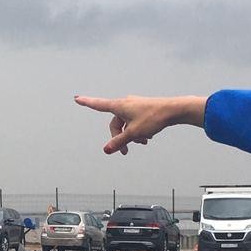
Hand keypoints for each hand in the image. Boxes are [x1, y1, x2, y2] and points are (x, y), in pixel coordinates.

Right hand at [74, 95, 204, 154]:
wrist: (174, 110)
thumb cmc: (153, 118)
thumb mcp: (134, 133)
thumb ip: (119, 142)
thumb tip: (106, 150)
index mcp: (119, 106)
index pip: (99, 105)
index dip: (87, 103)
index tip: (76, 98)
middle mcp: (125, 104)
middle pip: (115, 124)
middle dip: (119, 138)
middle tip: (125, 152)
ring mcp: (135, 106)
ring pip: (126, 124)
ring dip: (131, 136)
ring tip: (143, 142)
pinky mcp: (143, 109)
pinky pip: (135, 122)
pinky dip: (138, 131)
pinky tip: (148, 138)